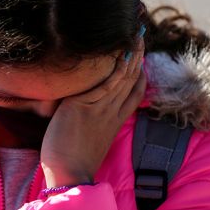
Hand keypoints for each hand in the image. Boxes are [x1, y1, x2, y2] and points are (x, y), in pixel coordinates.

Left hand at [40, 39, 146, 187]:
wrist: (68, 174)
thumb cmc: (71, 160)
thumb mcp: (88, 138)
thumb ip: (91, 122)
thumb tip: (84, 113)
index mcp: (115, 120)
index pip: (134, 94)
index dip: (139, 75)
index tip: (141, 60)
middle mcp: (113, 112)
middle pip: (132, 80)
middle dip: (138, 57)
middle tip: (140, 36)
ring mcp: (102, 108)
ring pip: (124, 77)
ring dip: (132, 55)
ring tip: (135, 35)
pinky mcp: (86, 105)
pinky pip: (108, 82)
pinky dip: (116, 66)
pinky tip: (122, 51)